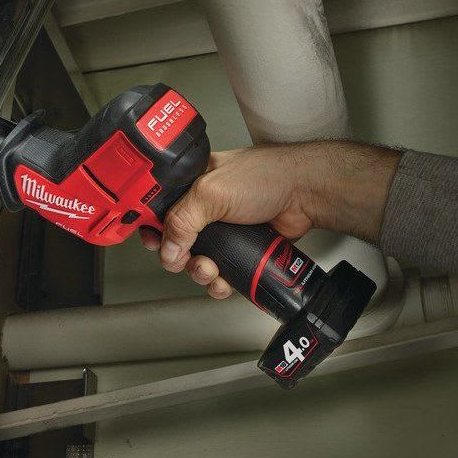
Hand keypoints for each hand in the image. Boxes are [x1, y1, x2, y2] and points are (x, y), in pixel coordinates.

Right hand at [139, 141, 400, 298]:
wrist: (306, 193)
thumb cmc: (267, 176)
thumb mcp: (211, 193)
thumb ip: (182, 220)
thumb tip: (167, 248)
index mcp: (193, 183)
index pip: (159, 207)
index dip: (152, 227)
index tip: (152, 243)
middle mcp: (206, 204)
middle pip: (178, 240)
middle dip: (180, 257)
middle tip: (185, 261)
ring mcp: (224, 227)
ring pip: (199, 259)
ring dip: (201, 272)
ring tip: (210, 271)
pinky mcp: (241, 246)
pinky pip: (223, 270)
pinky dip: (221, 281)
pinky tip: (224, 281)